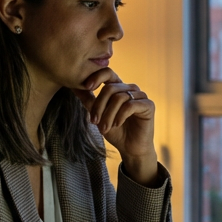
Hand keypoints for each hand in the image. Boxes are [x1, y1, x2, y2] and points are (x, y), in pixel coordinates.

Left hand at [73, 68, 157, 183]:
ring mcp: (141, 96)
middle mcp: (130, 89)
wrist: (130, 148)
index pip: (108, 73)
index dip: (97, 77)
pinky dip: (120, 116)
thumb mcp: (98, 115)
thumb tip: (73, 86)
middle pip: (110, 88)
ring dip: (108, 115)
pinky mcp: (149, 105)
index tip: (87, 87)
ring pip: (119, 98)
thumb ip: (88, 100)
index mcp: (119, 88)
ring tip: (104, 128)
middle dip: (99, 106)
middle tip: (93, 122)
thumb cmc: (116, 131)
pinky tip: (117, 124)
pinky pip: (130, 105)